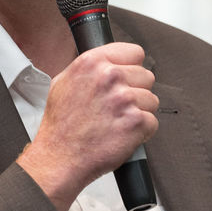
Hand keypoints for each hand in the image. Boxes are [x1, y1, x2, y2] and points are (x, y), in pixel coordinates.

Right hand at [18, 42, 157, 210]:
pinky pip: (152, 122)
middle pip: (146, 76)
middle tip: (116, 107)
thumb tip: (107, 63)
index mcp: (91, 63)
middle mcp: (109, 77)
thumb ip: (88, 69)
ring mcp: (125, 99)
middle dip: (135, 91)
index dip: (130, 67)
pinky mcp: (136, 121)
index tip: (125, 79)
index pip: (134, 52)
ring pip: (151, 100)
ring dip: (138, 112)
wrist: (59, 157)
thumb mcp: (62, 84)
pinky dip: (141, 131)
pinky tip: (121, 134)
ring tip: (116, 122)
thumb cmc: (60, 126)